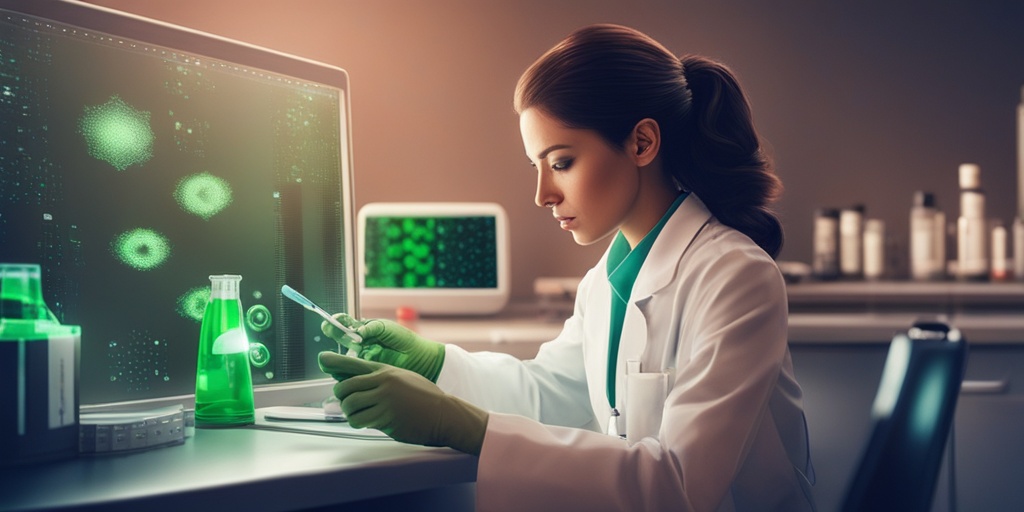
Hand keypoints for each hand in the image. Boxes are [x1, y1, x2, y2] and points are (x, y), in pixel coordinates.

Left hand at [318, 352, 487, 454]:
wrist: (443, 413)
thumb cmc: (423, 397)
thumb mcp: (401, 378)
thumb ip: (378, 378)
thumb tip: (352, 380)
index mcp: (386, 370)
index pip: (354, 364)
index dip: (334, 362)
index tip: (322, 359)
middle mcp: (383, 382)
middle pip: (345, 387)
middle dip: (341, 397)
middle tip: (347, 402)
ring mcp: (384, 400)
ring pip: (350, 405)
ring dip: (349, 412)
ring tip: (358, 414)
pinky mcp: (386, 417)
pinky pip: (360, 420)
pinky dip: (358, 422)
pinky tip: (366, 422)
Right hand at [321, 314, 444, 381]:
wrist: (417, 358)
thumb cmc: (404, 340)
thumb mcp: (386, 328)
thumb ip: (371, 327)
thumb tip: (357, 331)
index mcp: (363, 329)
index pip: (344, 323)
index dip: (336, 322)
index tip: (332, 321)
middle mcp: (358, 343)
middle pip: (339, 337)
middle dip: (334, 333)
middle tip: (336, 331)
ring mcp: (360, 357)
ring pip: (342, 353)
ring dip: (342, 349)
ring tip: (353, 347)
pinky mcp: (364, 370)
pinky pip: (350, 369)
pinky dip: (349, 365)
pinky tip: (356, 361)